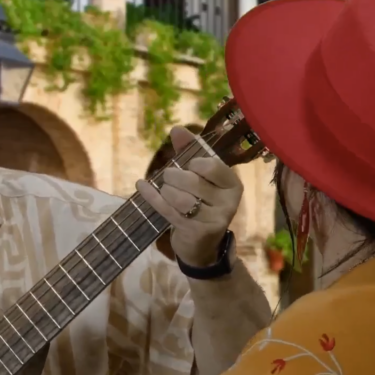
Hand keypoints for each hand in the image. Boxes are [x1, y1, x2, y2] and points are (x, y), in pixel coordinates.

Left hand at [136, 126, 242, 267]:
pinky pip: (169, 211)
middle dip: (174, 176)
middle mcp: (229, 203)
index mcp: (233, 184)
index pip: (211, 165)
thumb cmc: (200, 203)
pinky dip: (152, 197)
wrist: (201, 245)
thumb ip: (189, 151)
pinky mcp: (197, 233)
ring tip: (165, 189)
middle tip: (168, 177)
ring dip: (166, 191)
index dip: (194, 163)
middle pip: (193, 182)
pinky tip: (141, 186)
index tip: (189, 167)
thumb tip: (176, 129)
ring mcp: (214, 220)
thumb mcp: (199, 177)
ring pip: (180, 199)